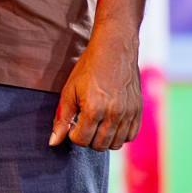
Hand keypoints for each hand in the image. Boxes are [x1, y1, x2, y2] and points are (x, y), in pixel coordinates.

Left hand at [49, 26, 140, 150]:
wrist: (114, 47)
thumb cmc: (89, 67)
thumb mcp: (69, 90)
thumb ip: (61, 118)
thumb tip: (53, 143)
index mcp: (93, 109)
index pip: (81, 140)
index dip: (73, 134)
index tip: (73, 122)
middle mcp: (113, 114)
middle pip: (98, 145)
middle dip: (88, 138)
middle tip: (85, 122)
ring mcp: (128, 113)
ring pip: (115, 144)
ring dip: (103, 139)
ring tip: (97, 123)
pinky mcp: (138, 109)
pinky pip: (130, 135)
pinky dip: (120, 135)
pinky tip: (111, 123)